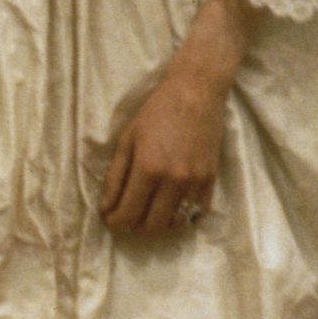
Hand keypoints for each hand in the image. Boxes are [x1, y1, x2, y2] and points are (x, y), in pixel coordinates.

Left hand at [101, 61, 225, 236]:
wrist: (196, 93)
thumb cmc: (156, 112)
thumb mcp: (127, 140)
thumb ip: (115, 177)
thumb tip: (106, 208)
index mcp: (148, 169)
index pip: (128, 213)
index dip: (115, 222)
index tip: (110, 218)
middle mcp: (173, 181)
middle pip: (152, 225)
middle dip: (134, 225)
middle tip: (128, 215)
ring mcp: (195, 182)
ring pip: (175, 224)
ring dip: (158, 224)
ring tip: (148, 211)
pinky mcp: (211, 180)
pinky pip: (196, 214)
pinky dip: (181, 217)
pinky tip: (170, 206)